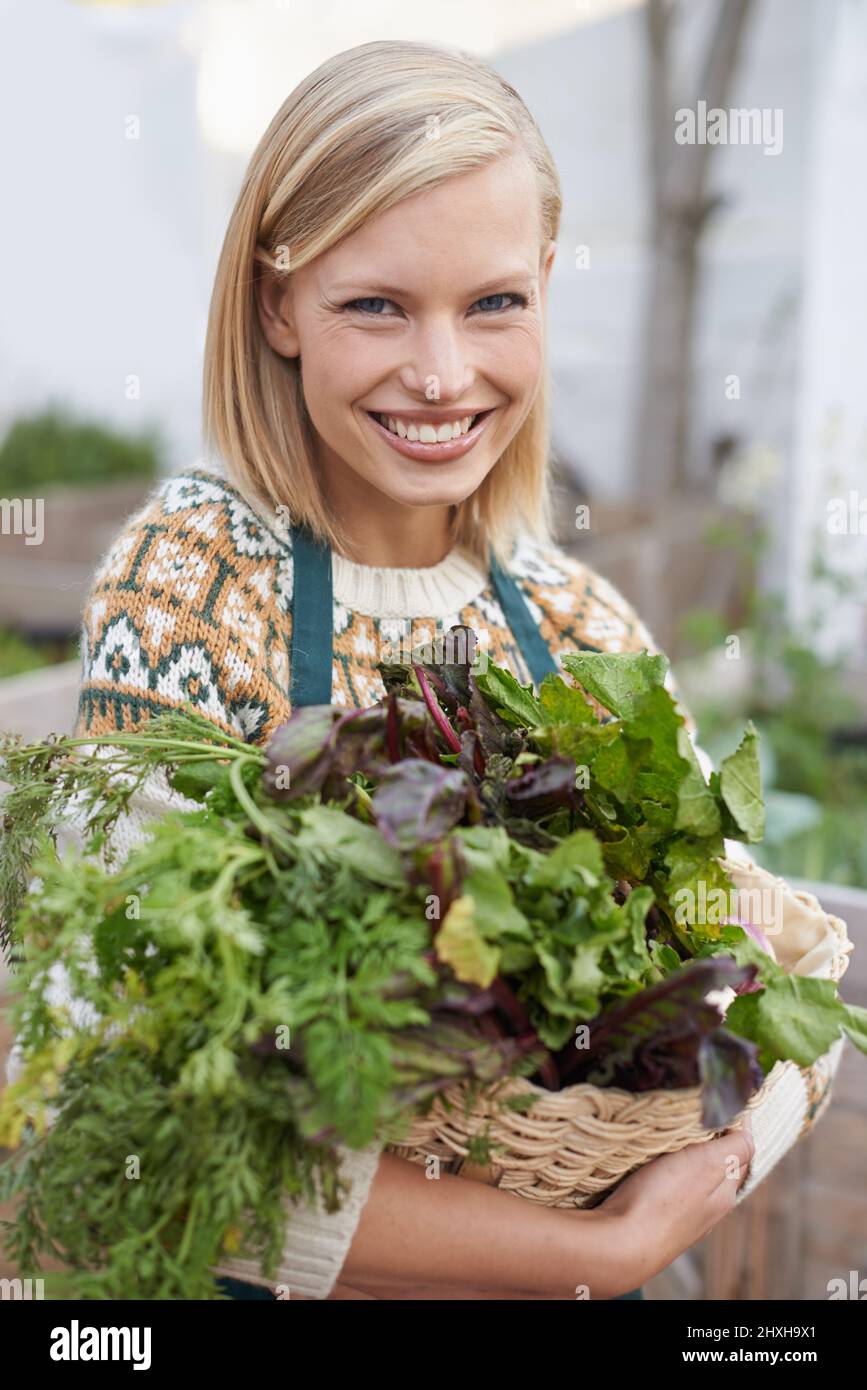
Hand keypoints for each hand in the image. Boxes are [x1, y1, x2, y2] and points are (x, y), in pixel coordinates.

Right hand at [597, 1117, 754, 1290]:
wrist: (620, 1245)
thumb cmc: (661, 1201)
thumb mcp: (705, 1165)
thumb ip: (734, 1148)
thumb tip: (749, 1129)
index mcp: (725, 1192)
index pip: (741, 1150)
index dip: (732, 1122)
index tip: (716, 1098)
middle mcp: (709, 1207)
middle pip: (718, 1162)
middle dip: (711, 1137)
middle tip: (693, 1110)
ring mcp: (683, 1215)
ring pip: (694, 1174)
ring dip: (687, 1153)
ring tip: (673, 1132)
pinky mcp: (658, 1218)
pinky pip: (672, 1186)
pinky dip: (669, 1169)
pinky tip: (655, 1163)